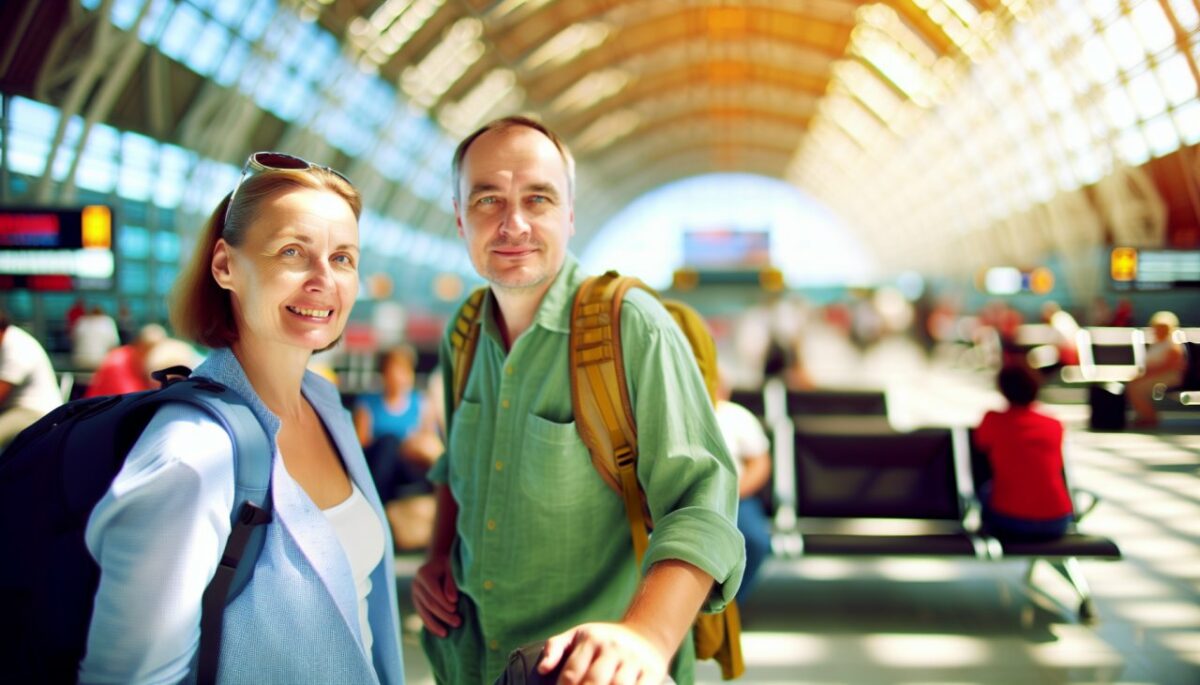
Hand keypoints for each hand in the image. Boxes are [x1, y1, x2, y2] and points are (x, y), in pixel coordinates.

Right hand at [411, 555, 459, 636]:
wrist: (438, 563)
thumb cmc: (448, 565)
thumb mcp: (451, 569)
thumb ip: (451, 582)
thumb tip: (452, 600)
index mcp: (423, 573)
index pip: (434, 591)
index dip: (444, 602)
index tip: (455, 608)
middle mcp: (416, 584)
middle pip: (429, 604)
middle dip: (443, 615)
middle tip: (458, 622)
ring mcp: (415, 594)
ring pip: (424, 612)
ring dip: (436, 624)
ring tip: (446, 633)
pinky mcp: (417, 603)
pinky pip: (422, 616)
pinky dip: (430, 625)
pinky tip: (439, 633)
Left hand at [539, 622, 668, 684]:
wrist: (647, 634)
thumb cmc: (603, 640)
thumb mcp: (578, 635)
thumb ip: (555, 648)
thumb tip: (541, 670)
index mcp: (592, 639)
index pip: (572, 673)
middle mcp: (613, 648)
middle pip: (594, 681)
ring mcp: (634, 661)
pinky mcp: (652, 673)